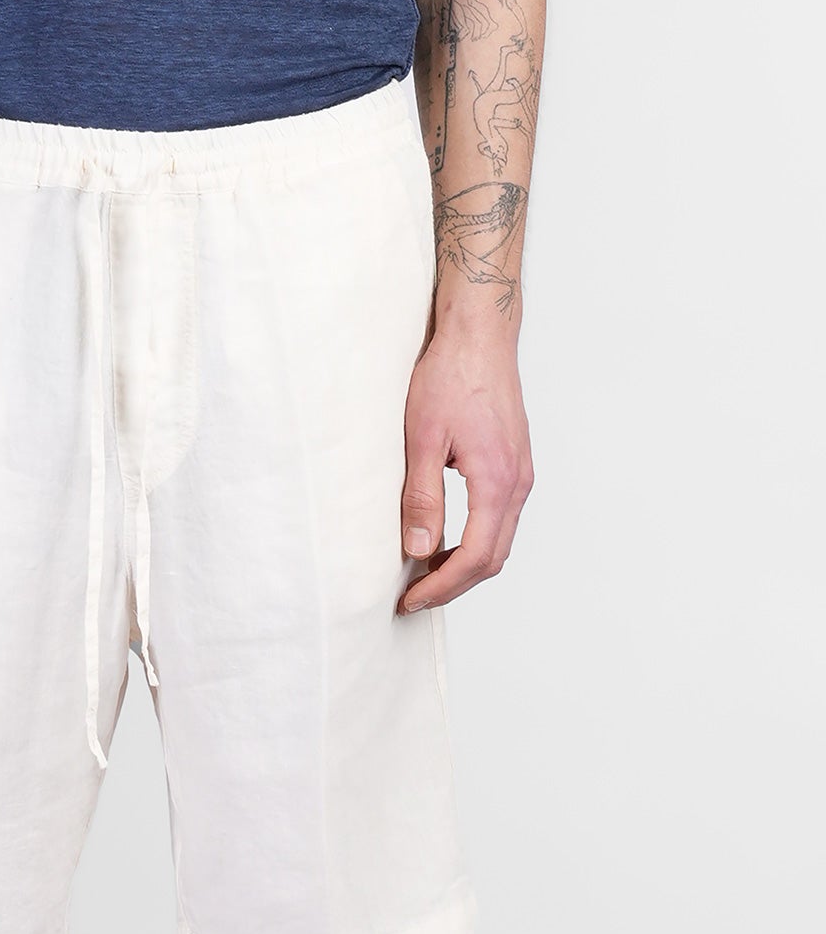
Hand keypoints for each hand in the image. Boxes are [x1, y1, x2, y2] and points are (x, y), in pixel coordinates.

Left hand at [398, 321, 532, 613]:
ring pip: (498, 541)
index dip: (443, 586)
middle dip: (454, 585)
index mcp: (497, 481)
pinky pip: (499, 519)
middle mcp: (517, 482)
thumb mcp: (422, 439)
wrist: (479, 334)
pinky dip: (475, 541)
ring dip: (465, 566)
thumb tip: (419, 550)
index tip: (412, 599)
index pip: (476, 557)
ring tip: (425, 575)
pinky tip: (445, 541)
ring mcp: (520, 474)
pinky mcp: (514, 465)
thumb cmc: (450, 376)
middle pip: (492, 559)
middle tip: (415, 597)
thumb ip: (421, 498)